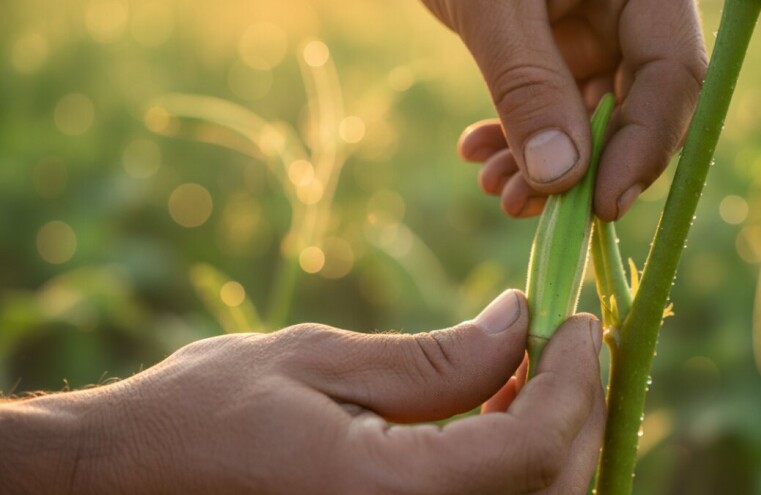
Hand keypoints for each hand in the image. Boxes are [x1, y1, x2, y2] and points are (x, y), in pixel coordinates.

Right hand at [0, 290, 604, 493]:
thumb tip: (519, 324)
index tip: (578, 320)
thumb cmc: (199, 415)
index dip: (574, 379)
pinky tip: (495, 422)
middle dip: (578, 412)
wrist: (126, 483)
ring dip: (555, 446)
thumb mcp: (318, 363)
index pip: (533, 449)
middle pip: (552, 491)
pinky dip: (516, 474)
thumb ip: (433, 359)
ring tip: (532, 377)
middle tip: (567, 345)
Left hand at [423, 0, 706, 218]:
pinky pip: (551, 108)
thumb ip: (528, 84)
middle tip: (527, 207)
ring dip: (541, 165)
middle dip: (581, 168)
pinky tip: (477, 153)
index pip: (674, 73)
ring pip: (588, 120)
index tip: (600, 205)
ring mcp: (595, 34)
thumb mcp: (494, 7)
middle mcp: (630, 15)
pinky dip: (517, 138)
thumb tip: (561, 178)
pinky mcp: (557, 51)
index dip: (644, 147)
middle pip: (636, 108)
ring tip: (493, 187)